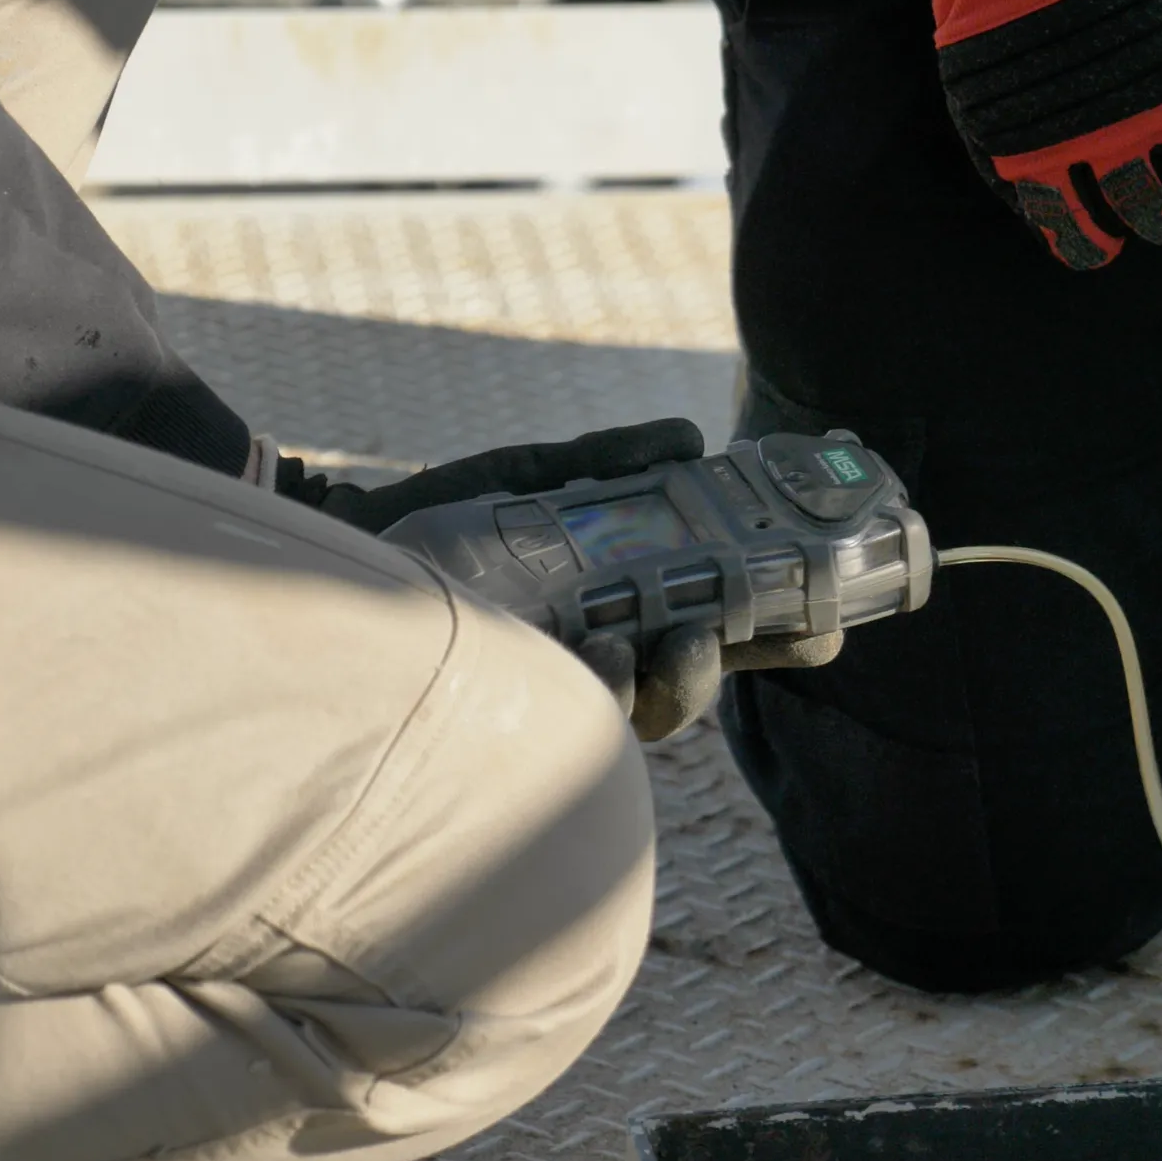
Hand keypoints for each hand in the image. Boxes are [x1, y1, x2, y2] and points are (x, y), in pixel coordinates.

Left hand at [277, 419, 841, 738]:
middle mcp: (593, 657)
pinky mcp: (507, 719)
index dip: (777, 632)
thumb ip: (607, 462)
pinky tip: (592, 652)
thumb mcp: (525, 480)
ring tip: (656, 641)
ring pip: (647, 714)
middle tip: (735, 634)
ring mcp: (554, 693)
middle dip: (731, 667)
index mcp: (614, 605)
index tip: (833, 622)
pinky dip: (602, 688)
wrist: (328, 557)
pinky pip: (581, 721)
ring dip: (674, 683)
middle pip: (694, 685)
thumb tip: (690, 439)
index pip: (716, 627)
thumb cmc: (423, 527)